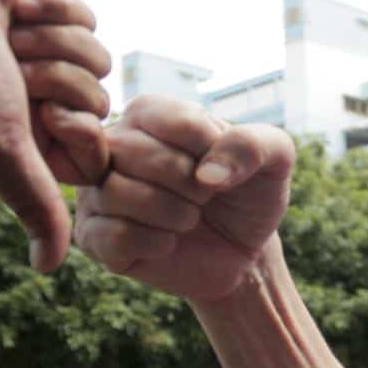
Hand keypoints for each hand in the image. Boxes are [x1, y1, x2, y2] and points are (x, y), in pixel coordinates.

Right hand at [0, 0, 111, 271]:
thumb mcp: (1, 149)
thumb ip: (35, 205)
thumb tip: (49, 267)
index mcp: (30, 146)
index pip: (99, 151)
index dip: (80, 127)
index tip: (41, 112)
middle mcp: (37, 109)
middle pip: (101, 101)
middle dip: (61, 78)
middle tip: (14, 71)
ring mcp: (43, 61)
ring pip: (99, 57)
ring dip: (54, 42)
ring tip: (9, 40)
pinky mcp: (44, 17)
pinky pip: (87, 18)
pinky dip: (53, 9)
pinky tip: (17, 10)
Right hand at [74, 95, 294, 302]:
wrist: (243, 253)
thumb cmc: (250, 195)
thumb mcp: (275, 160)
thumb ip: (253, 145)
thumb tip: (208, 174)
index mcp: (150, 113)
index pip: (168, 117)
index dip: (208, 148)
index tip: (221, 167)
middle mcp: (113, 145)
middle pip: (133, 151)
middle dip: (187, 183)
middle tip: (205, 198)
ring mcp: (96, 191)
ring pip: (115, 192)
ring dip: (173, 214)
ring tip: (189, 219)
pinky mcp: (93, 237)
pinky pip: (111, 236)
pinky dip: (154, 244)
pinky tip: (169, 243)